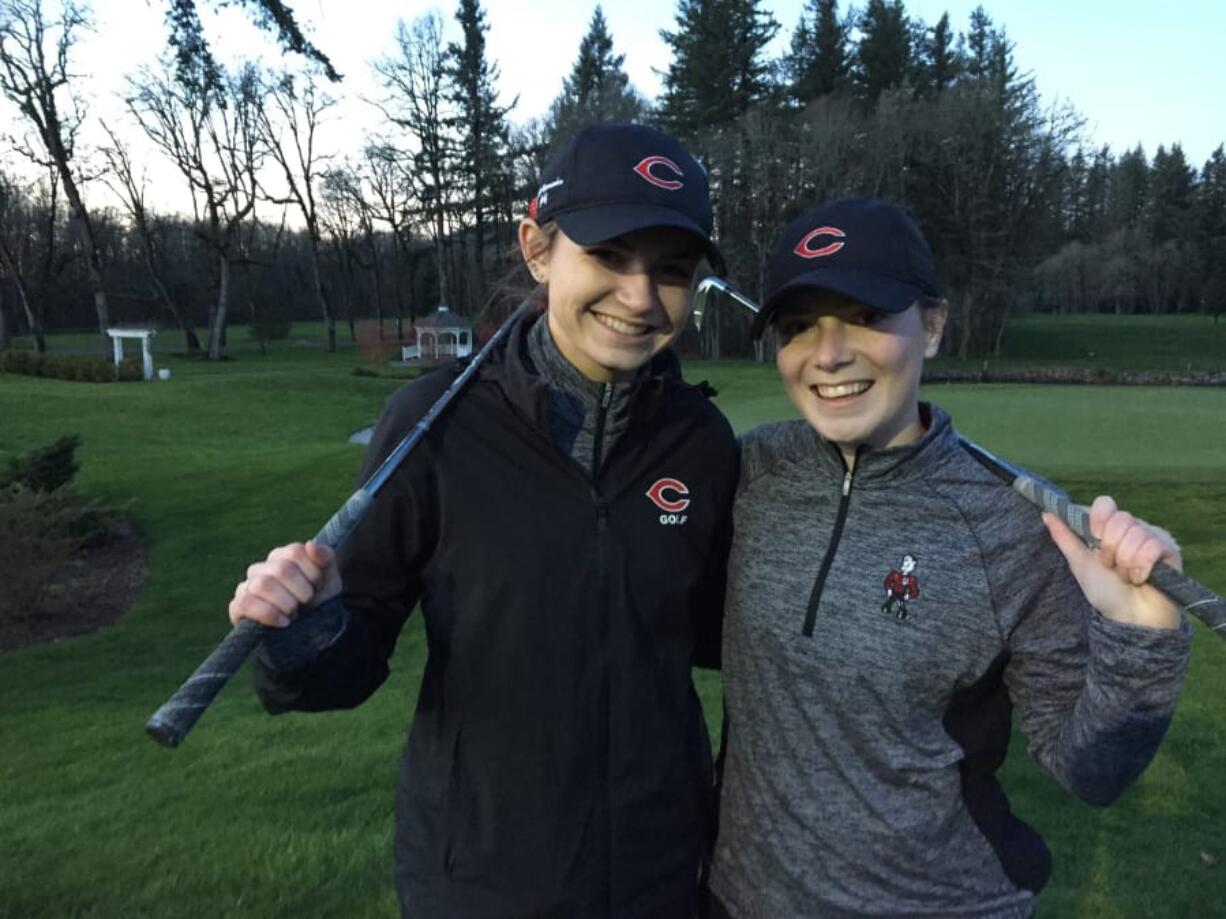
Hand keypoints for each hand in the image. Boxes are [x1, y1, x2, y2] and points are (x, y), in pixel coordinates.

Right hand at [228, 541, 341, 627]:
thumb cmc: (318, 603)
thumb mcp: (329, 581)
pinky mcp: (238, 607)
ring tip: (295, 613)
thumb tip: (310, 544)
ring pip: (262, 585)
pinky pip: (246, 603)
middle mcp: (262, 568)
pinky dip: (269, 614)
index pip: (295, 552)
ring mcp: (247, 587)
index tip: (318, 586)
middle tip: (307, 602)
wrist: (310, 635)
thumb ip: (326, 558)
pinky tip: (284, 622)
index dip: (312, 572)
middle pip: (281, 569)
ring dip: (286, 603)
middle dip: (301, 590)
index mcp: (282, 557)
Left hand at [1043, 496, 1181, 630]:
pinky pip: (1152, 547)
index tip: (1095, 538)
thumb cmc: (1105, 591)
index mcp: (1111, 528)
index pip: (1105, 504)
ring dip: (1125, 562)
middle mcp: (1133, 528)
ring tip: (1126, 576)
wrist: (1129, 618)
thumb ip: (1065, 537)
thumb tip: (1046, 513)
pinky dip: (1141, 568)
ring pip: (1136, 534)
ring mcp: (1153, 537)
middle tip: (1111, 566)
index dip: (1098, 519)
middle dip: (1110, 549)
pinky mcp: (1170, 550)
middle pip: (1120, 519)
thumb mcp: (1079, 563)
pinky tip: (1141, 578)